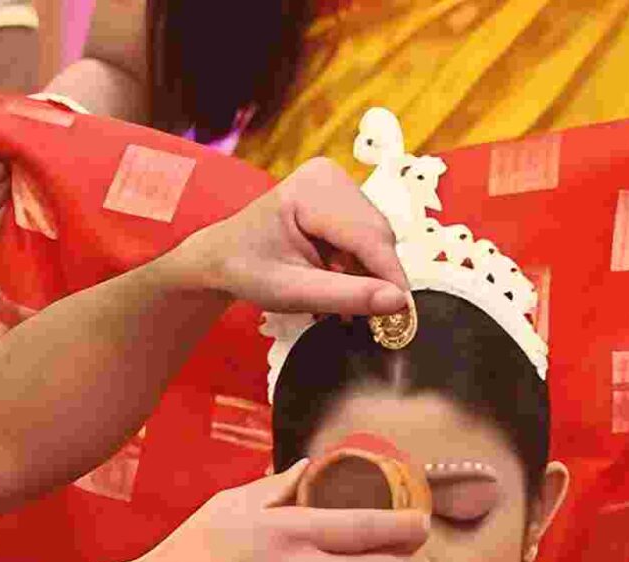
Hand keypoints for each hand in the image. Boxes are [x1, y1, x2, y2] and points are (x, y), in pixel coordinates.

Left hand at [163, 157, 410, 317]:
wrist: (222, 256)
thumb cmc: (247, 271)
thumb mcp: (292, 292)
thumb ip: (345, 296)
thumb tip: (398, 302)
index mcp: (312, 189)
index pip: (367, 235)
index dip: (390, 276)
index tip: (406, 315)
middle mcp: (330, 175)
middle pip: (377, 235)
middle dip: (377, 277)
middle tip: (368, 319)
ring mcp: (337, 183)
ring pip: (376, 238)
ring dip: (368, 273)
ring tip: (342, 302)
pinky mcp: (342, 196)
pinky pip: (367, 236)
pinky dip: (359, 264)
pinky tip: (339, 282)